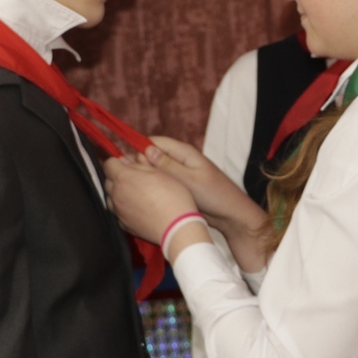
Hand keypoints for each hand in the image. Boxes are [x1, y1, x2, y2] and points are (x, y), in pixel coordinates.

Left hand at [104, 156, 195, 246]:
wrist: (176, 227)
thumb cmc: (172, 197)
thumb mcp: (159, 172)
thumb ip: (139, 165)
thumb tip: (128, 162)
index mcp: (124, 178)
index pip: (109, 164)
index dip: (117, 162)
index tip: (126, 164)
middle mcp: (116, 195)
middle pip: (108, 181)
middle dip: (118, 177)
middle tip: (134, 178)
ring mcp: (118, 212)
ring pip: (111, 198)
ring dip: (119, 193)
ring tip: (136, 194)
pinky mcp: (124, 225)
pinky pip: (118, 213)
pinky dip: (124, 208)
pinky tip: (138, 208)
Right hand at [142, 137, 268, 272]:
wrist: (231, 215)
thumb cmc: (213, 195)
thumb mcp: (189, 179)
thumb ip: (167, 165)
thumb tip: (146, 150)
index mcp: (183, 152)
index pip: (153, 142)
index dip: (138, 151)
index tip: (127, 166)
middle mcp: (179, 159)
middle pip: (152, 156)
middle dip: (140, 166)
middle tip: (131, 182)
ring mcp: (179, 173)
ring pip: (155, 171)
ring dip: (146, 178)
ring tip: (135, 190)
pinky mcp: (179, 186)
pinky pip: (162, 182)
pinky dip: (154, 187)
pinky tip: (145, 198)